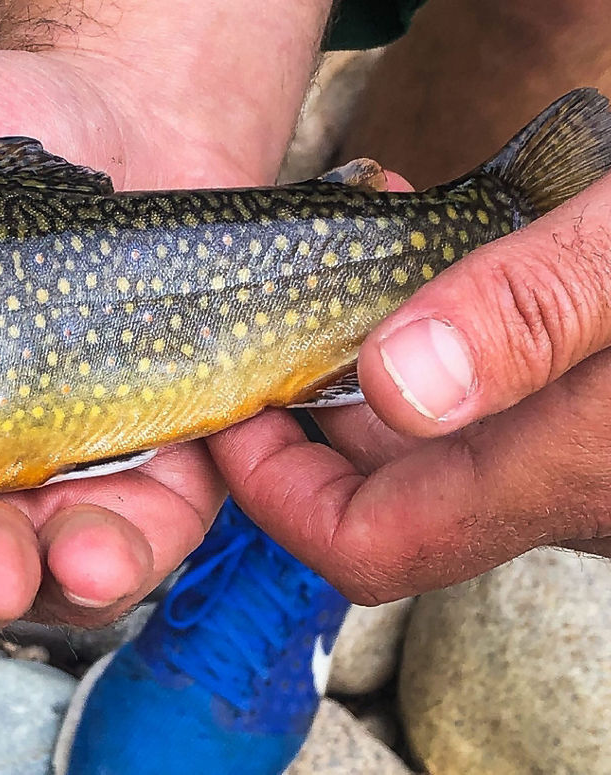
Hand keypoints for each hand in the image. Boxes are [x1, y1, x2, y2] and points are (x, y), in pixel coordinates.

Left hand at [209, 173, 610, 603]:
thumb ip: (527, 316)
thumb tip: (393, 380)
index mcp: (561, 471)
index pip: (368, 544)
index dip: (273, 492)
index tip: (231, 408)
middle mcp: (563, 481)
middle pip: (382, 484)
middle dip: (311, 398)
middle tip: (278, 299)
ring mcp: (577, 446)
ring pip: (432, 431)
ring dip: (375, 349)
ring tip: (358, 247)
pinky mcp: (591, 409)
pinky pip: (486, 395)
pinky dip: (441, 334)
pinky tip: (441, 252)